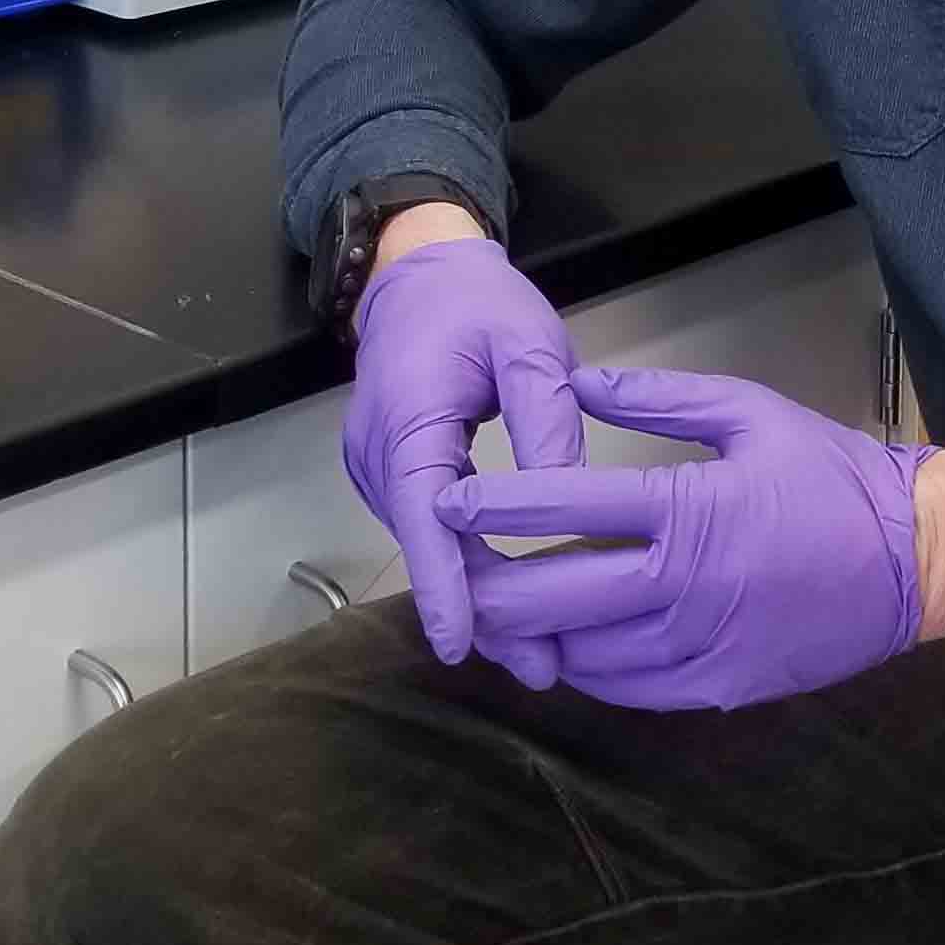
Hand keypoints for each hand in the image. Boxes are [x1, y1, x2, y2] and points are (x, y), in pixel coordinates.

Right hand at [343, 235, 582, 680]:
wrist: (423, 277)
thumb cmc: (480, 304)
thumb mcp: (530, 344)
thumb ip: (548, 416)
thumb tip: (568, 497)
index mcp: (409, 415)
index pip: (422, 511)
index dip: (441, 582)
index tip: (462, 642)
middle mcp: (378, 453)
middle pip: (426, 546)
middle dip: (479, 610)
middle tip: (543, 667)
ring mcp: (376, 468)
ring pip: (426, 546)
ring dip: (475, 595)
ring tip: (539, 650)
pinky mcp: (389, 476)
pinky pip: (426, 532)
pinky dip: (464, 568)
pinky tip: (511, 601)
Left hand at [437, 363, 930, 712]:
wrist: (915, 559)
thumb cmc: (835, 474)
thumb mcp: (750, 411)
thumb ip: (658, 400)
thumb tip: (580, 381)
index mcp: (689, 510)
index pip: (568, 510)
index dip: (499, 506)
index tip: (448, 500)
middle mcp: (686, 588)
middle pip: (557, 602)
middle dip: (492, 590)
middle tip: (454, 573)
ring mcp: (703, 648)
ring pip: (587, 656)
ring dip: (534, 638)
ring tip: (496, 614)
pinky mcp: (721, 687)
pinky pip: (632, 690)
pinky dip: (590, 670)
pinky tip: (568, 649)